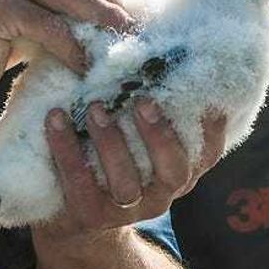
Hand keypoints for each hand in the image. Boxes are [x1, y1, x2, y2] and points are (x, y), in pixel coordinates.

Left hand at [35, 100, 226, 240]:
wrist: (73, 219)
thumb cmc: (112, 157)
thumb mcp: (138, 136)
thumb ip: (148, 107)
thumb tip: (152, 49)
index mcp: (180, 171)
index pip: (208, 153)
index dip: (212, 127)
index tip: (205, 93)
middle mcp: (162, 194)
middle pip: (174, 169)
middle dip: (160, 135)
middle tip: (143, 100)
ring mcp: (127, 209)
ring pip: (127, 182)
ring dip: (111, 143)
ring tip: (95, 108)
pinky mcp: (91, 215)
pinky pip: (79, 184)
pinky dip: (67, 149)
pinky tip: (56, 118)